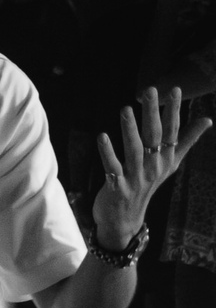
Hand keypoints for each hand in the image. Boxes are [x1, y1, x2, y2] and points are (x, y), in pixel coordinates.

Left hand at [93, 86, 212, 246]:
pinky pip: (112, 168)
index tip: (174, 89)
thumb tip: (208, 120)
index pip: (173, 131)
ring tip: (125, 109)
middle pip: (154, 137)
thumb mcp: (169, 164)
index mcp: (166, 159)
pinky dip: (107, 153)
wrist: (126, 219)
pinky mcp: (118, 187)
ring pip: (134, 150)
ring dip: (130, 130)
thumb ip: (186, 141)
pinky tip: (102, 136)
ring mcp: (136, 178)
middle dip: (153, 113)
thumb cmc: (146, 184)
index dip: (173, 110)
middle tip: (150, 90)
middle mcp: (154, 167)